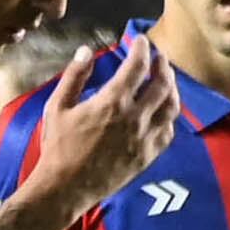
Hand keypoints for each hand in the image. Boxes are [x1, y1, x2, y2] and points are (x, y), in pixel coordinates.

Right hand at [20, 40, 180, 217]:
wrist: (65, 188)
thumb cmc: (58, 147)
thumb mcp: (57, 107)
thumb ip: (74, 76)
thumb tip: (86, 50)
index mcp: (113, 102)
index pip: (137, 65)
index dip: (142, 48)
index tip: (140, 41)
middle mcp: (135, 118)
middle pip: (162, 83)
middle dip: (162, 65)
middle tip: (159, 57)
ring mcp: (144, 139)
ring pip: (171, 107)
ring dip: (172, 89)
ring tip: (166, 81)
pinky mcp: (147, 157)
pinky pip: (168, 132)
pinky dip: (168, 118)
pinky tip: (162, 113)